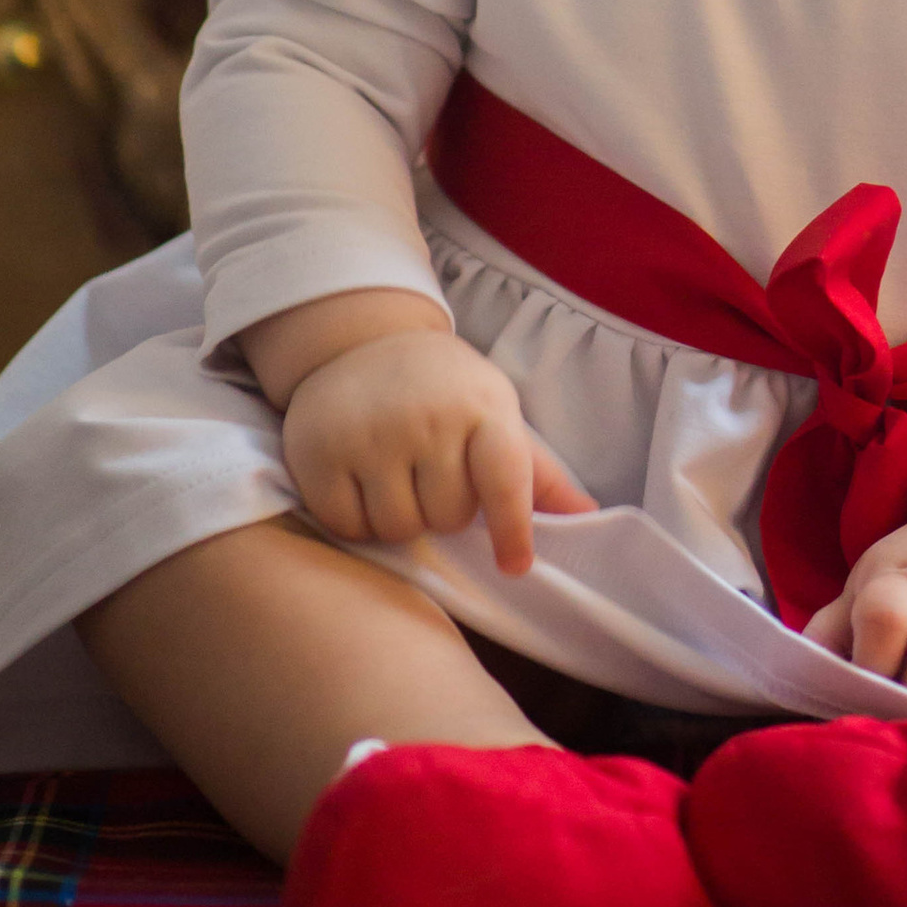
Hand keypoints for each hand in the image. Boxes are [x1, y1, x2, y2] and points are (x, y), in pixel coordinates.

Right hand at [280, 328, 591, 576]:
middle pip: (448, 518)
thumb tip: (588, 518)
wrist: (360, 341)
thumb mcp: (495, 413)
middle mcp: (427, 416)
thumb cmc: (444, 390)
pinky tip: (361, 485)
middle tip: (432, 476)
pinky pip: (347, 526)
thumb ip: (537, 473)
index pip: (505, 481)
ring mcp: (370, 433)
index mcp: (483, 406)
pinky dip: (357, 521)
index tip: (515, 565)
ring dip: (401, 519)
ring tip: (398, 479)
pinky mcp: (318, 452)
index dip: (513, 529)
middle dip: (444, 511)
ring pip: (398, 528)